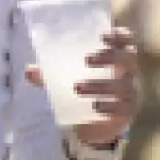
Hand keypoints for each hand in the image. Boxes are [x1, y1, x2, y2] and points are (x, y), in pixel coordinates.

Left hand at [30, 24, 141, 147]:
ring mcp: (131, 94)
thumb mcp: (67, 81)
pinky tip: (95, 106)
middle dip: (110, 56)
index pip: (127, 41)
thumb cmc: (85, 92)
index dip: (119, 35)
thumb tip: (29, 71)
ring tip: (77, 88)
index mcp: (117, 60)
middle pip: (128, 59)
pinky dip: (109, 105)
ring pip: (123, 85)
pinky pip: (123, 108)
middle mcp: (128, 74)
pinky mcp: (127, 113)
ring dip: (100, 84)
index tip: (102, 35)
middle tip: (86, 60)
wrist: (95, 124)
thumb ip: (51, 75)